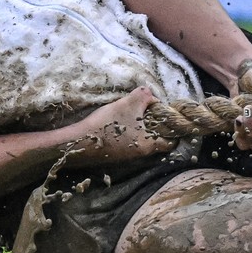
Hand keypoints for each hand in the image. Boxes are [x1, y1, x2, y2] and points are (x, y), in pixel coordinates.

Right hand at [63, 87, 178, 166]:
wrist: (78, 142)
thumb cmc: (107, 124)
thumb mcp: (128, 104)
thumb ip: (144, 96)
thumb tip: (150, 95)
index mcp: (149, 145)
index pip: (172, 142)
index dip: (173, 129)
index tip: (166, 117)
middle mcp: (140, 155)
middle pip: (155, 140)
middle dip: (153, 126)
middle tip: (147, 112)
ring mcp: (126, 157)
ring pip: (140, 141)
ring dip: (139, 129)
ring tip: (130, 115)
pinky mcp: (113, 155)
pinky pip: (127, 144)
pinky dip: (126, 134)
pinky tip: (116, 123)